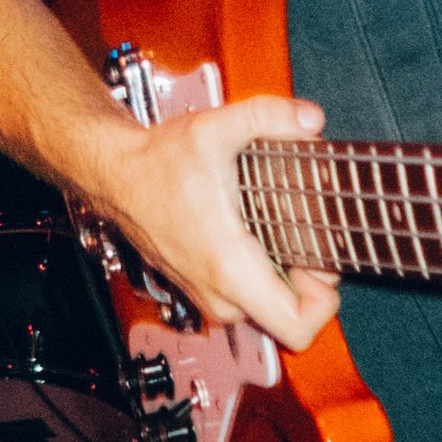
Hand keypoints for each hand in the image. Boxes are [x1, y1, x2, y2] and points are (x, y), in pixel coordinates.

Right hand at [85, 93, 339, 352]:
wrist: (115, 176)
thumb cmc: (156, 163)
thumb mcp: (215, 128)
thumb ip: (268, 116)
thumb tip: (309, 119)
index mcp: (228, 265)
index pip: (297, 325)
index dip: (326, 302)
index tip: (322, 263)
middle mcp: (219, 292)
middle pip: (289, 319)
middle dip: (309, 283)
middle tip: (307, 237)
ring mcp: (209, 295)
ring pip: (269, 310)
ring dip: (287, 279)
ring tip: (287, 234)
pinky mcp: (203, 288)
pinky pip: (248, 299)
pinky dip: (265, 276)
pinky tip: (265, 237)